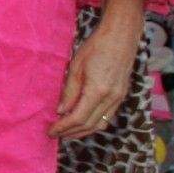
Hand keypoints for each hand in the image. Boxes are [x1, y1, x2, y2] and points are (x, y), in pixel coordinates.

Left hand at [49, 0, 141, 138]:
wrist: (121, 37)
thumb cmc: (95, 47)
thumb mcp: (76, 67)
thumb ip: (69, 92)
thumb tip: (61, 111)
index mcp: (98, 91)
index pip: (78, 118)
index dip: (63, 127)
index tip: (51, 131)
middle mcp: (111, 98)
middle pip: (90, 124)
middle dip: (72, 132)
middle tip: (56, 135)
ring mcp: (119, 98)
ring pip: (101, 123)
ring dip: (83, 131)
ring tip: (67, 134)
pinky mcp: (122, 95)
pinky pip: (108, 116)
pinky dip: (94, 123)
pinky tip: (83, 123)